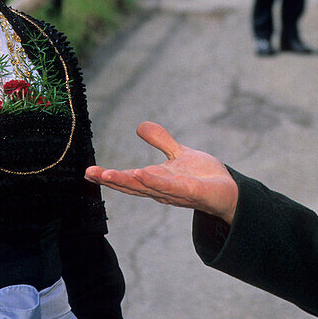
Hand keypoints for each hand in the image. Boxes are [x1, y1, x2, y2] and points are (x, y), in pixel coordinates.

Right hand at [85, 122, 238, 223]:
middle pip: (132, 185)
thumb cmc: (202, 176)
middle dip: (111, 180)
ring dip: (128, 181)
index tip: (88, 172)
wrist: (229, 190)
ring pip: (147, 187)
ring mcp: (175, 192)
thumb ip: (160, 141)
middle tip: (90, 173)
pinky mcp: (192, 192)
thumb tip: (139, 125)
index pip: (129, 179)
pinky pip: (171, 187)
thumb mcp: (179, 154)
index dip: (109, 176)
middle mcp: (161, 189)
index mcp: (156, 180)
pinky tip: (141, 174)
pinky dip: (155, 181)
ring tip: (108, 174)